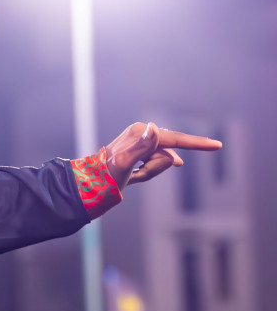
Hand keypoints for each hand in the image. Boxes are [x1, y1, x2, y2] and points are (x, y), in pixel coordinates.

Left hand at [100, 122, 221, 188]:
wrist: (92, 183)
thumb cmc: (107, 175)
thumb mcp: (125, 162)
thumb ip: (142, 146)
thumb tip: (154, 127)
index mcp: (141, 132)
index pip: (175, 139)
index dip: (197, 143)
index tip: (217, 145)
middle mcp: (143, 132)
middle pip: (167, 155)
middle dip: (154, 169)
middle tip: (134, 175)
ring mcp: (142, 141)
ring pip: (162, 162)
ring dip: (148, 173)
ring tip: (131, 176)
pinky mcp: (141, 149)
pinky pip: (155, 165)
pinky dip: (145, 173)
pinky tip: (132, 174)